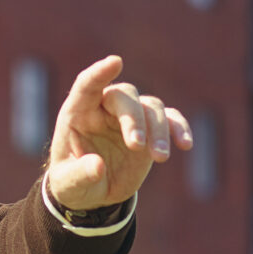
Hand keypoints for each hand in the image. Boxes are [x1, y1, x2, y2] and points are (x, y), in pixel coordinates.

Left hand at [46, 55, 190, 212]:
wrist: (92, 191)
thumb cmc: (73, 181)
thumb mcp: (68, 184)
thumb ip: (79, 174)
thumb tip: (97, 167)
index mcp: (78, 113)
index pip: (87, 85)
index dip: (100, 73)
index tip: (116, 62)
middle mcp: (104, 108)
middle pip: (124, 96)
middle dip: (133, 118)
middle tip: (137, 145)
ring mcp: (130, 116)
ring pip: (150, 107)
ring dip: (158, 129)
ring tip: (159, 158)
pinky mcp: (151, 129)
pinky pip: (169, 119)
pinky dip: (179, 128)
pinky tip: (185, 144)